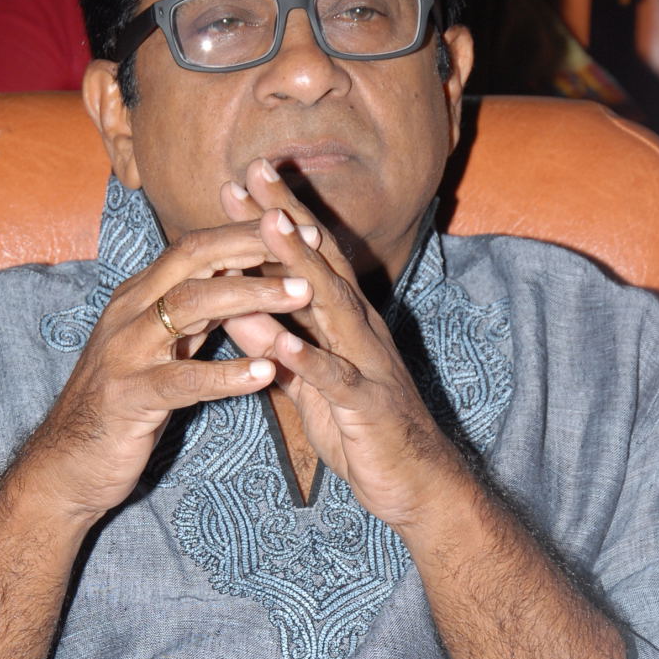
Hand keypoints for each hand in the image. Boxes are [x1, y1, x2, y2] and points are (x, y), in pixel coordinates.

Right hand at [21, 217, 312, 526]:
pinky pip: (183, 380)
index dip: (247, 232)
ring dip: (250, 295)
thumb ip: (194, 315)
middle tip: (308, 244)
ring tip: (300, 294)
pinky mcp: (130, 398)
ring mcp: (126, 353)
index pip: (196, 247)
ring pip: (189, 306)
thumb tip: (238, 278)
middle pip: (193, 260)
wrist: (66, 465)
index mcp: (140, 297)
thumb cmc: (123, 404)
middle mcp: (130, 313)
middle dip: (252, 246)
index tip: (300, 226)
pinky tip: (266, 373)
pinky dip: (226, 374)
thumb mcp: (160, 347)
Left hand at [219, 159, 466, 534]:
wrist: (417, 485)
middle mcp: (360, 331)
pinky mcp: (368, 406)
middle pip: (321, 263)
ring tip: (270, 229)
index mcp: (345, 324)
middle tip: (253, 173)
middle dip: (286, 217)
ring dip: (300, 266)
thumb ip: (278, 348)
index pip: (310, 259)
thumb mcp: (310, 386)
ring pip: (331, 306)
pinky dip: (311, 358)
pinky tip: (284, 338)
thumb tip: (240, 313)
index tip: (242, 182)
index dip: (279, 217)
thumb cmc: (361, 432)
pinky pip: (337, 379)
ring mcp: (368, 364)